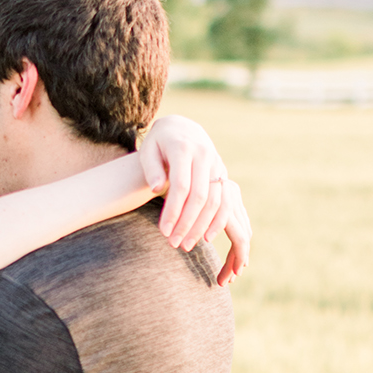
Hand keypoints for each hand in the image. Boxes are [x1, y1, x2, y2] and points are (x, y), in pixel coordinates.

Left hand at [139, 115, 250, 286]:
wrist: (182, 128)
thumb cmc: (158, 143)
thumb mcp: (148, 150)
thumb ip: (151, 169)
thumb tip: (156, 189)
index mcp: (184, 149)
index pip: (181, 185)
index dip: (173, 210)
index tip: (164, 231)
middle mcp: (204, 156)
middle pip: (200, 195)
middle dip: (187, 223)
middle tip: (174, 244)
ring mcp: (217, 165)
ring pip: (216, 201)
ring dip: (202, 226)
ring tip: (186, 244)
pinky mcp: (222, 174)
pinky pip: (225, 201)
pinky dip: (218, 221)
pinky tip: (206, 237)